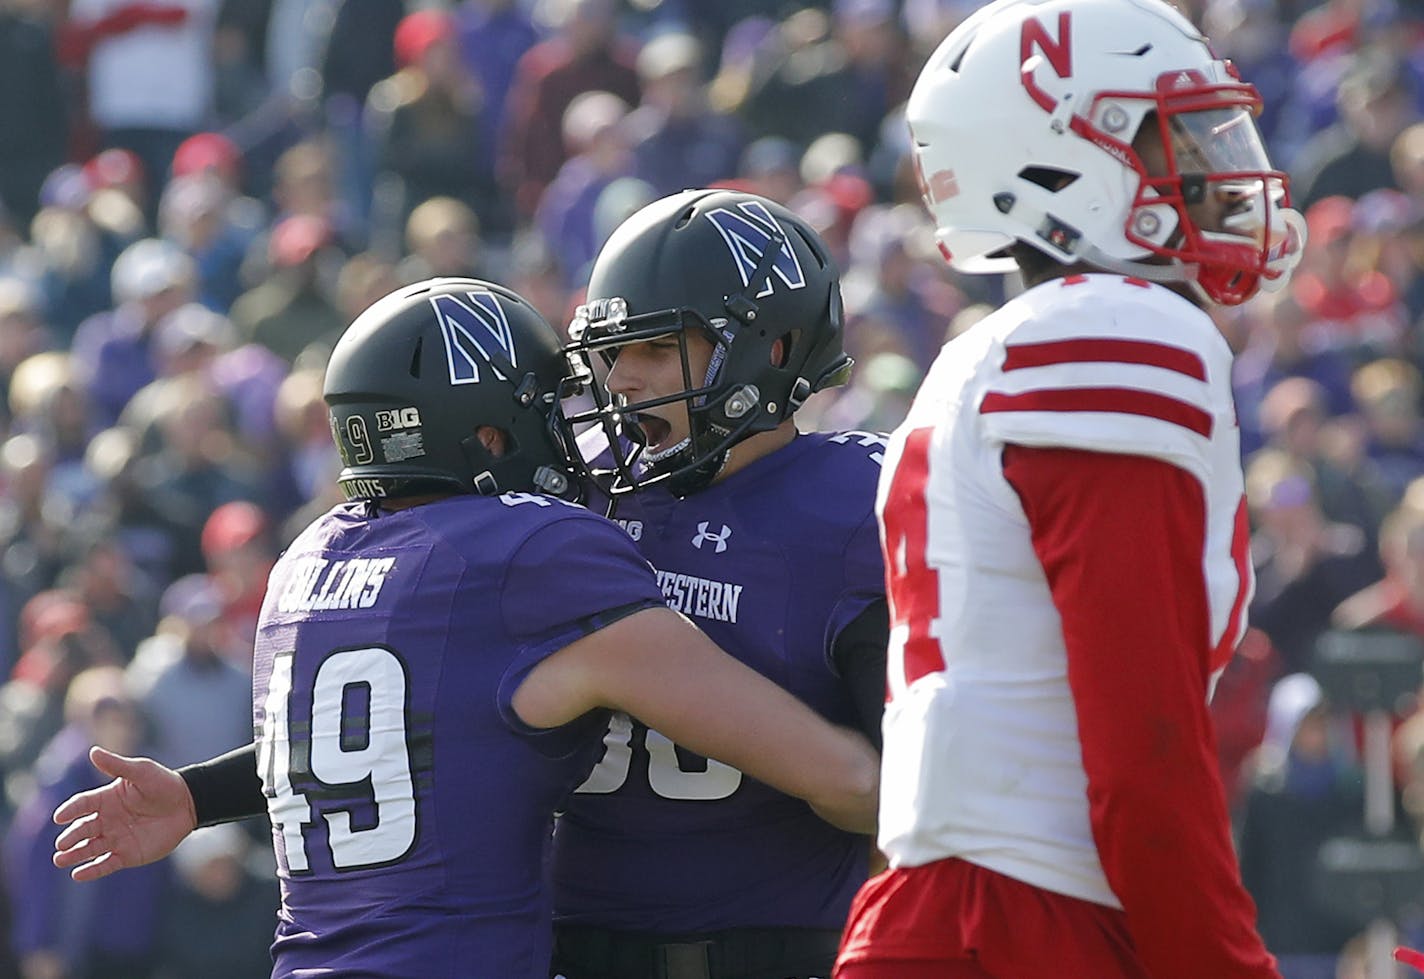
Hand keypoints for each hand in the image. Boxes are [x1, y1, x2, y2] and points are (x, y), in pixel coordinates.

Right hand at [51, 746, 197, 880]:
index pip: (82, 805)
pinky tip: (78, 874)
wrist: (188, 804)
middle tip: (61, 844)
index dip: (70, 810)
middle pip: (83, 829)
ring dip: (75, 854)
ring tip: (60, 860)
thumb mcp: (141, 771)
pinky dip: (92, 870)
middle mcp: (107, 820)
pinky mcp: (127, 855)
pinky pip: (106, 864)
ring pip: (90, 849)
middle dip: (71, 837)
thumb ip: (117, 765)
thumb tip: (93, 751)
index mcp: (106, 799)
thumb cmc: (163, 784)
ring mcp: (116, 838)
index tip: (60, 817)